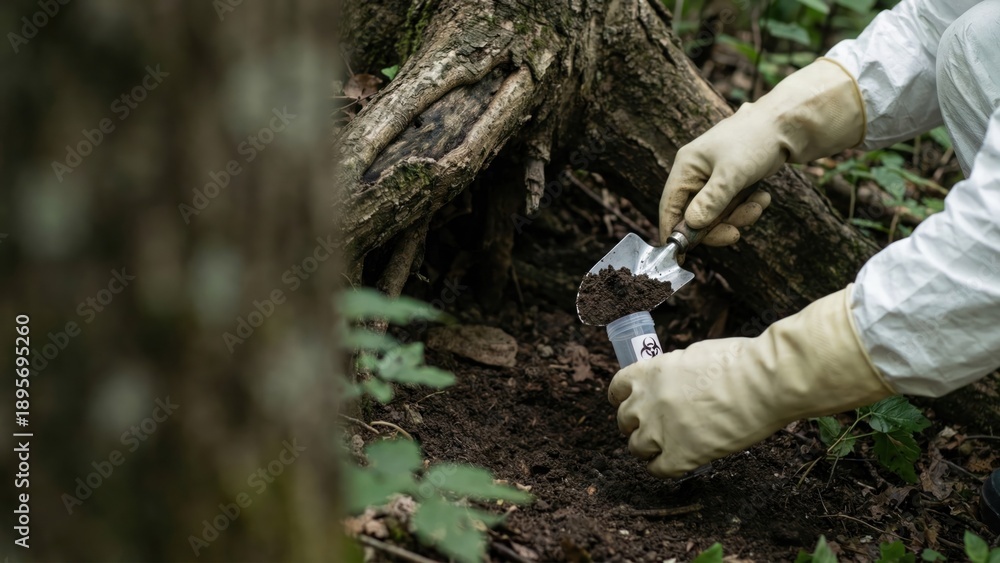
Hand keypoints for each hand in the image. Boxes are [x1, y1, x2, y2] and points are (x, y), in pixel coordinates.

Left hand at [608, 286, 893, 477]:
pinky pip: (658, 469)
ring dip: (648, 447)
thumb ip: (671, 371)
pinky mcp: (681, 456)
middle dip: (636, 423)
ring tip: (663, 447)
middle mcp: (648, 401)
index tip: (631, 403)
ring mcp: (661, 430)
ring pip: (636, 447)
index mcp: (650, 372)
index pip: (617, 388)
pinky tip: (675, 462)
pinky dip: (663, 467)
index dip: (623, 398)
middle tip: (651, 427)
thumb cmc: (739, 362)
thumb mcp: (693, 355)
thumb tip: (667, 382)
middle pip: (624, 420)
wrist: (764, 382)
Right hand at [659, 58, 865, 245]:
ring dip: (738, 216)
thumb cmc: (755, 141)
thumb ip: (710, 201)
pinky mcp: (731, 182)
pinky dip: (747, 207)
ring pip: (717, 214)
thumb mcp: (732, 173)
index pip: (670, 205)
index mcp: (687, 167)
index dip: (673, 231)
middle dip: (717, 226)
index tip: (681, 257)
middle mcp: (696, 174)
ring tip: (758, 205)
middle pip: (694, 215)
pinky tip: (762, 197)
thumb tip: (690, 225)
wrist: (787, 124)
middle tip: (735, 233)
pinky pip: (732, 206)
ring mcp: (714, 179)